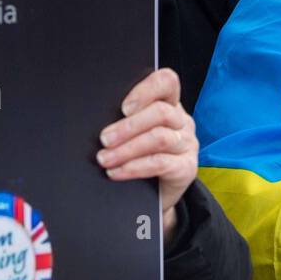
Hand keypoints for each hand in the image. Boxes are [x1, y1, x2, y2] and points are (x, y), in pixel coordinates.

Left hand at [97, 68, 197, 243]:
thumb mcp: (131, 133)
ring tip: (105, 159)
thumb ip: (124, 120)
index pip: (166, 82)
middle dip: (128, 126)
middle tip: (104, 139)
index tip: (124, 107)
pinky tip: (117, 172)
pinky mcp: (187, 167)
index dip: (146, 90)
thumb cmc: (137, 158)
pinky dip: (135, 167)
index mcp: (169, 104)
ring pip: (160, 137)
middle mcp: (181, 121)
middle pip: (161, 112)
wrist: (152, 197)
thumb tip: (94, 118)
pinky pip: (161, 163)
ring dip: (127, 148)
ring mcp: (187, 144)